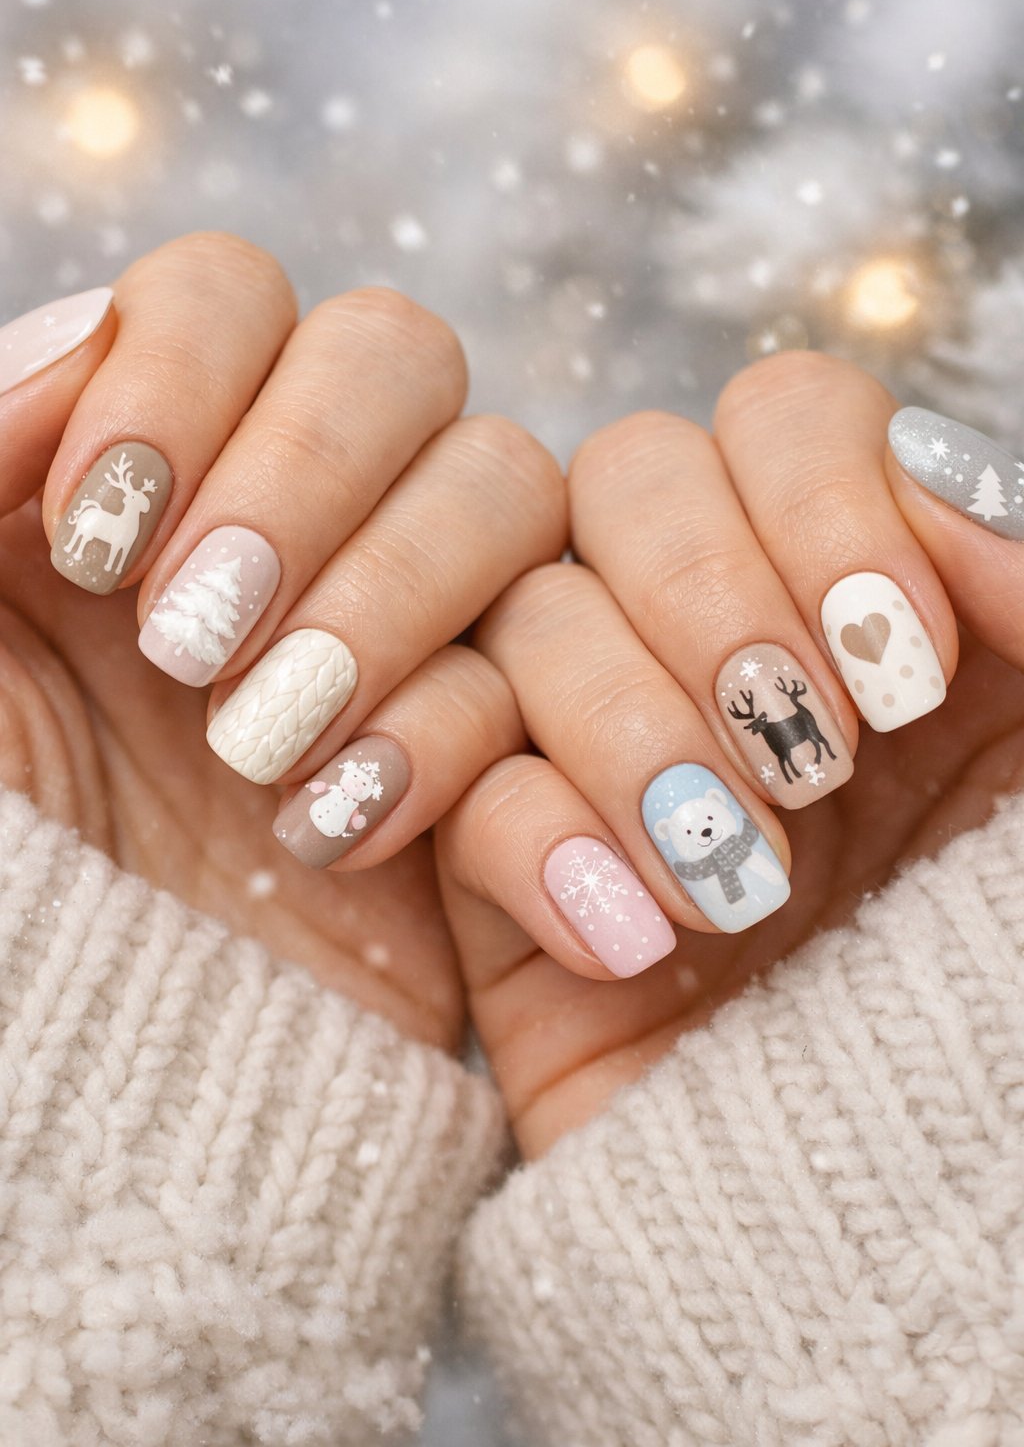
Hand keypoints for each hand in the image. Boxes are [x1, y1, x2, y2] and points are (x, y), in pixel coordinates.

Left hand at [0, 232, 564, 1046]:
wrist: (67, 1094)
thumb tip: (95, 328)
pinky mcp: (483, 755)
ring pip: (506, 488)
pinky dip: (460, 744)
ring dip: (393, 604)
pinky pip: (548, 679)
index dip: (194, 376)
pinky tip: (343, 835)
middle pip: (400, 359)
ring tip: (263, 754)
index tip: (104, 538)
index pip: (231, 296)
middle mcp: (280, 525)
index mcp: (134, 474)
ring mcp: (394, 630)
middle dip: (313, 481)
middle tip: (194, 642)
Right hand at [437, 352, 1023, 1151]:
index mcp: (866, 600)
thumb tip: (942, 470)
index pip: (784, 420)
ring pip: (526, 613)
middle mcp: (727, 649)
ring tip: (742, 883)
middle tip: (812, 754)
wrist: (914, 1246)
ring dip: (628, 730)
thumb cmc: (1012, 1005)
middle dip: (710, 597)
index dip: (822, 497)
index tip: (904, 658)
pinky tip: (632, 938)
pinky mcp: (508, 867)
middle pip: (628, 477)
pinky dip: (529, 839)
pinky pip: (447, 780)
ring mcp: (606, 749)